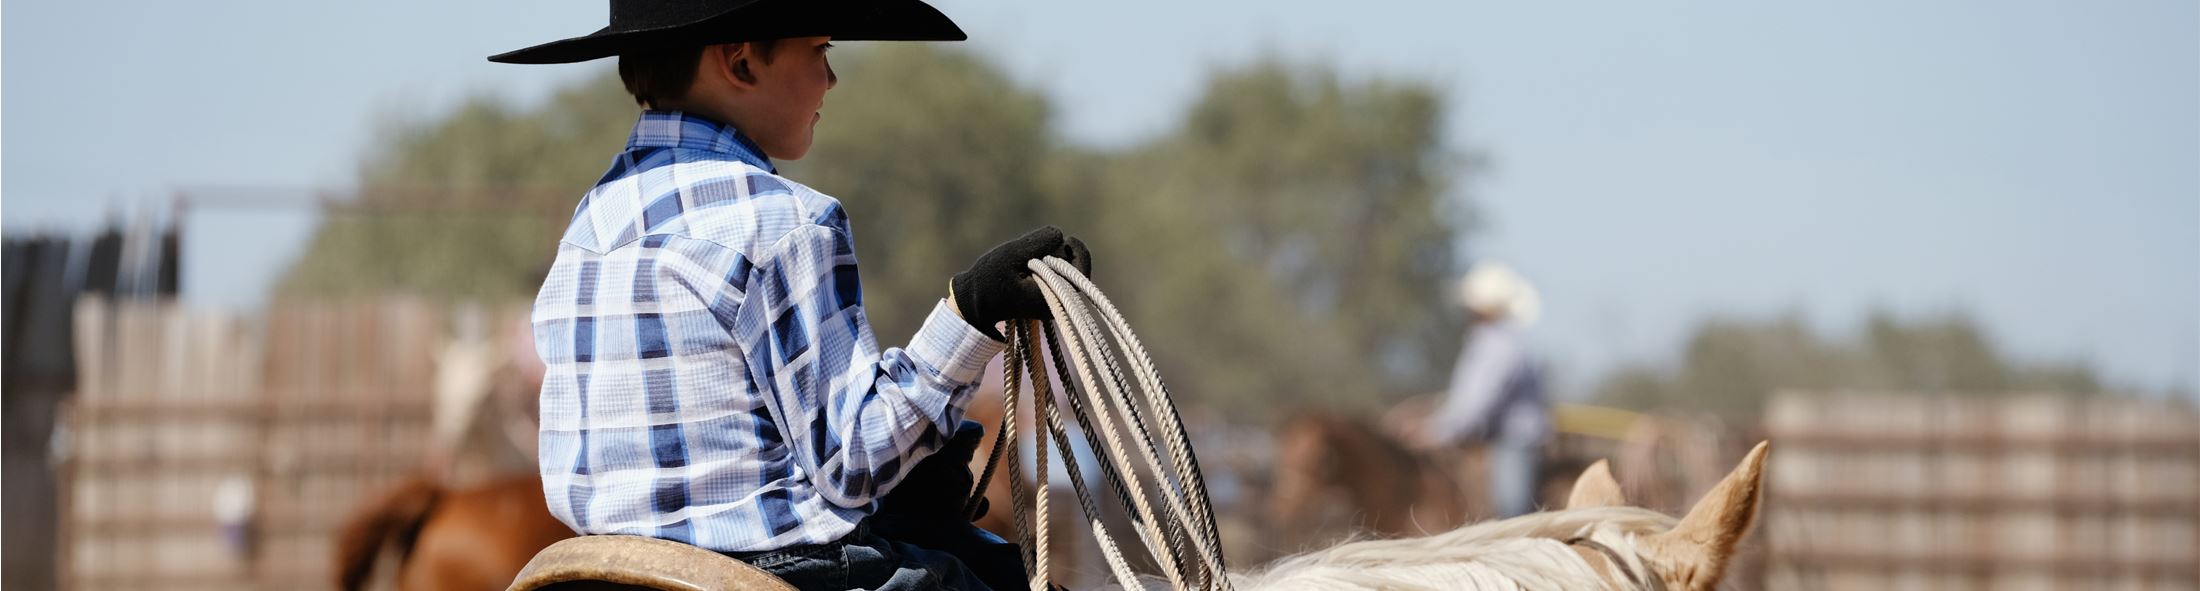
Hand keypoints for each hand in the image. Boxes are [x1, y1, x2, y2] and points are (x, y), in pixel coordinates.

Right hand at [950, 226, 1092, 340]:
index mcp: (1050, 299)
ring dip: (1051, 257)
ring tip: (1026, 258)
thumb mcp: (1011, 256)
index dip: (1080, 253)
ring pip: (1064, 271)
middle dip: (1060, 252)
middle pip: (1073, 270)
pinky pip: (1055, 275)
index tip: (1068, 238)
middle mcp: (1055, 304)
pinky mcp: (1044, 298)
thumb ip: (1037, 243)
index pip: (1080, 275)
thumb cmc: (989, 281)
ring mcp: (1050, 303)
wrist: (974, 303)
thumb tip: (1060, 235)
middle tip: (1035, 247)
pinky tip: (1028, 263)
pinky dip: (1046, 264)